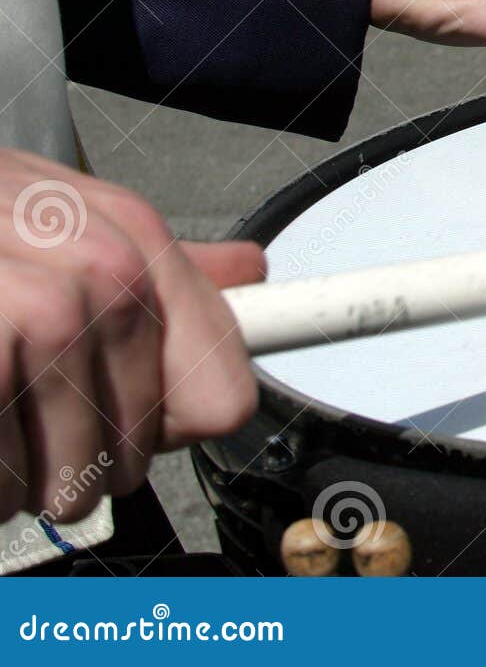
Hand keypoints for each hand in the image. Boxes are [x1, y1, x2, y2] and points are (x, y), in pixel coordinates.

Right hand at [0, 151, 261, 523]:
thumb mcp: (54, 218)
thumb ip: (155, 263)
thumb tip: (248, 274)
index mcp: (132, 239)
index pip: (220, 390)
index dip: (177, 423)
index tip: (157, 429)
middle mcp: (99, 270)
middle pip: (137, 453)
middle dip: (77, 460)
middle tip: (17, 414)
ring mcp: (33, 312)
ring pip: (63, 481)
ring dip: (11, 478)